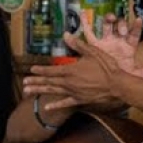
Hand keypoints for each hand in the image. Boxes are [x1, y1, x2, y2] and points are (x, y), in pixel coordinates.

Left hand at [23, 23, 142, 110]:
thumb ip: (78, 44)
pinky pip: (65, 103)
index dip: (40, 69)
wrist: (119, 85)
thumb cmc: (107, 67)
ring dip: (40, 91)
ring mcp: (73, 92)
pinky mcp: (80, 100)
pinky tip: (46, 108)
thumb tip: (66, 34)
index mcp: (70, 70)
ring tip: (28, 92)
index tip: (31, 69)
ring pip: (53, 91)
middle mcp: (68, 82)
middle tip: (23, 83)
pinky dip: (55, 106)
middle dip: (35, 81)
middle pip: (48, 81)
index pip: (51, 70)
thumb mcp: (93, 52)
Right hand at [87, 14, 142, 78]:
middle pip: (120, 27)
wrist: (109, 82)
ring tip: (110, 17)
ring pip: (107, 26)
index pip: (134, 34)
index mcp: (129, 45)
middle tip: (121, 28)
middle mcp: (118, 40)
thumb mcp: (137, 73)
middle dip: (121, 24)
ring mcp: (106, 41)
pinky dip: (85, 22)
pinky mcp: (94, 44)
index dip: (136, 27)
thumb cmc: (123, 75)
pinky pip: (89, 32)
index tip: (139, 19)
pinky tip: (83, 12)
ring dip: (108, 19)